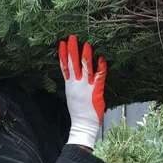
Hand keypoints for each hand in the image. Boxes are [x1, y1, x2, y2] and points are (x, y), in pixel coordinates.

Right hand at [59, 34, 106, 148]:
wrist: (83, 125)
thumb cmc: (80, 113)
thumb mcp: (73, 96)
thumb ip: (75, 84)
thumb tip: (75, 76)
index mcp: (70, 85)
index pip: (64, 66)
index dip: (62, 54)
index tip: (61, 43)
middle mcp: (76, 84)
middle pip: (72, 64)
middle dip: (71, 50)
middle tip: (71, 37)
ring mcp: (86, 87)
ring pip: (84, 67)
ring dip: (85, 55)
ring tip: (86, 44)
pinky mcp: (96, 91)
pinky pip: (99, 76)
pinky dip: (100, 67)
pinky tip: (101, 58)